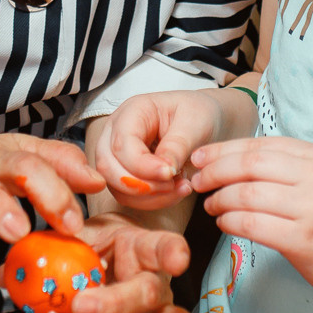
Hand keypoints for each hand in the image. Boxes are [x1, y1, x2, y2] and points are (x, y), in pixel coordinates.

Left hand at [71, 210, 194, 312]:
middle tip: (84, 307)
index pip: (163, 245)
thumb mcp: (73, 237)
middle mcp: (156, 282)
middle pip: (152, 290)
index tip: (177, 262)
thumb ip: (43, 252)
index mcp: (139, 248)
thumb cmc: (94, 244)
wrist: (109, 257)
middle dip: (120, 299)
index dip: (172, 252)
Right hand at [94, 91, 236, 209]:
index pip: (122, 144)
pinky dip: (152, 201)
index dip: (143, 166)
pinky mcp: (125, 173)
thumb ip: (177, 145)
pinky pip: (127, 196)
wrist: (204, 119)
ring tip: (181, 187)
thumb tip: (164, 170)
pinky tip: (176, 191)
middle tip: (173, 184)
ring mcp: (117, 154)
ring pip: (115, 186)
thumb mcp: (194, 123)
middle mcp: (116, 132)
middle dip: (140, 185)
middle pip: (108, 167)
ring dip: (148, 197)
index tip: (170, 173)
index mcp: (132, 112)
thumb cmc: (198, 114)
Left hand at [189, 137, 312, 296]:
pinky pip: (252, 225)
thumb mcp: (310, 178)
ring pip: (247, 195)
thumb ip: (275, 165)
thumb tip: (219, 158)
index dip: (221, 151)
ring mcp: (311, 208)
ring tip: (211, 206)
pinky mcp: (303, 239)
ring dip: (220, 200)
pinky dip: (230, 222)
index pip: (257, 145)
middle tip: (197, 183)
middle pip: (249, 166)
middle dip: (215, 172)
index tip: (198, 159)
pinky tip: (224, 223)